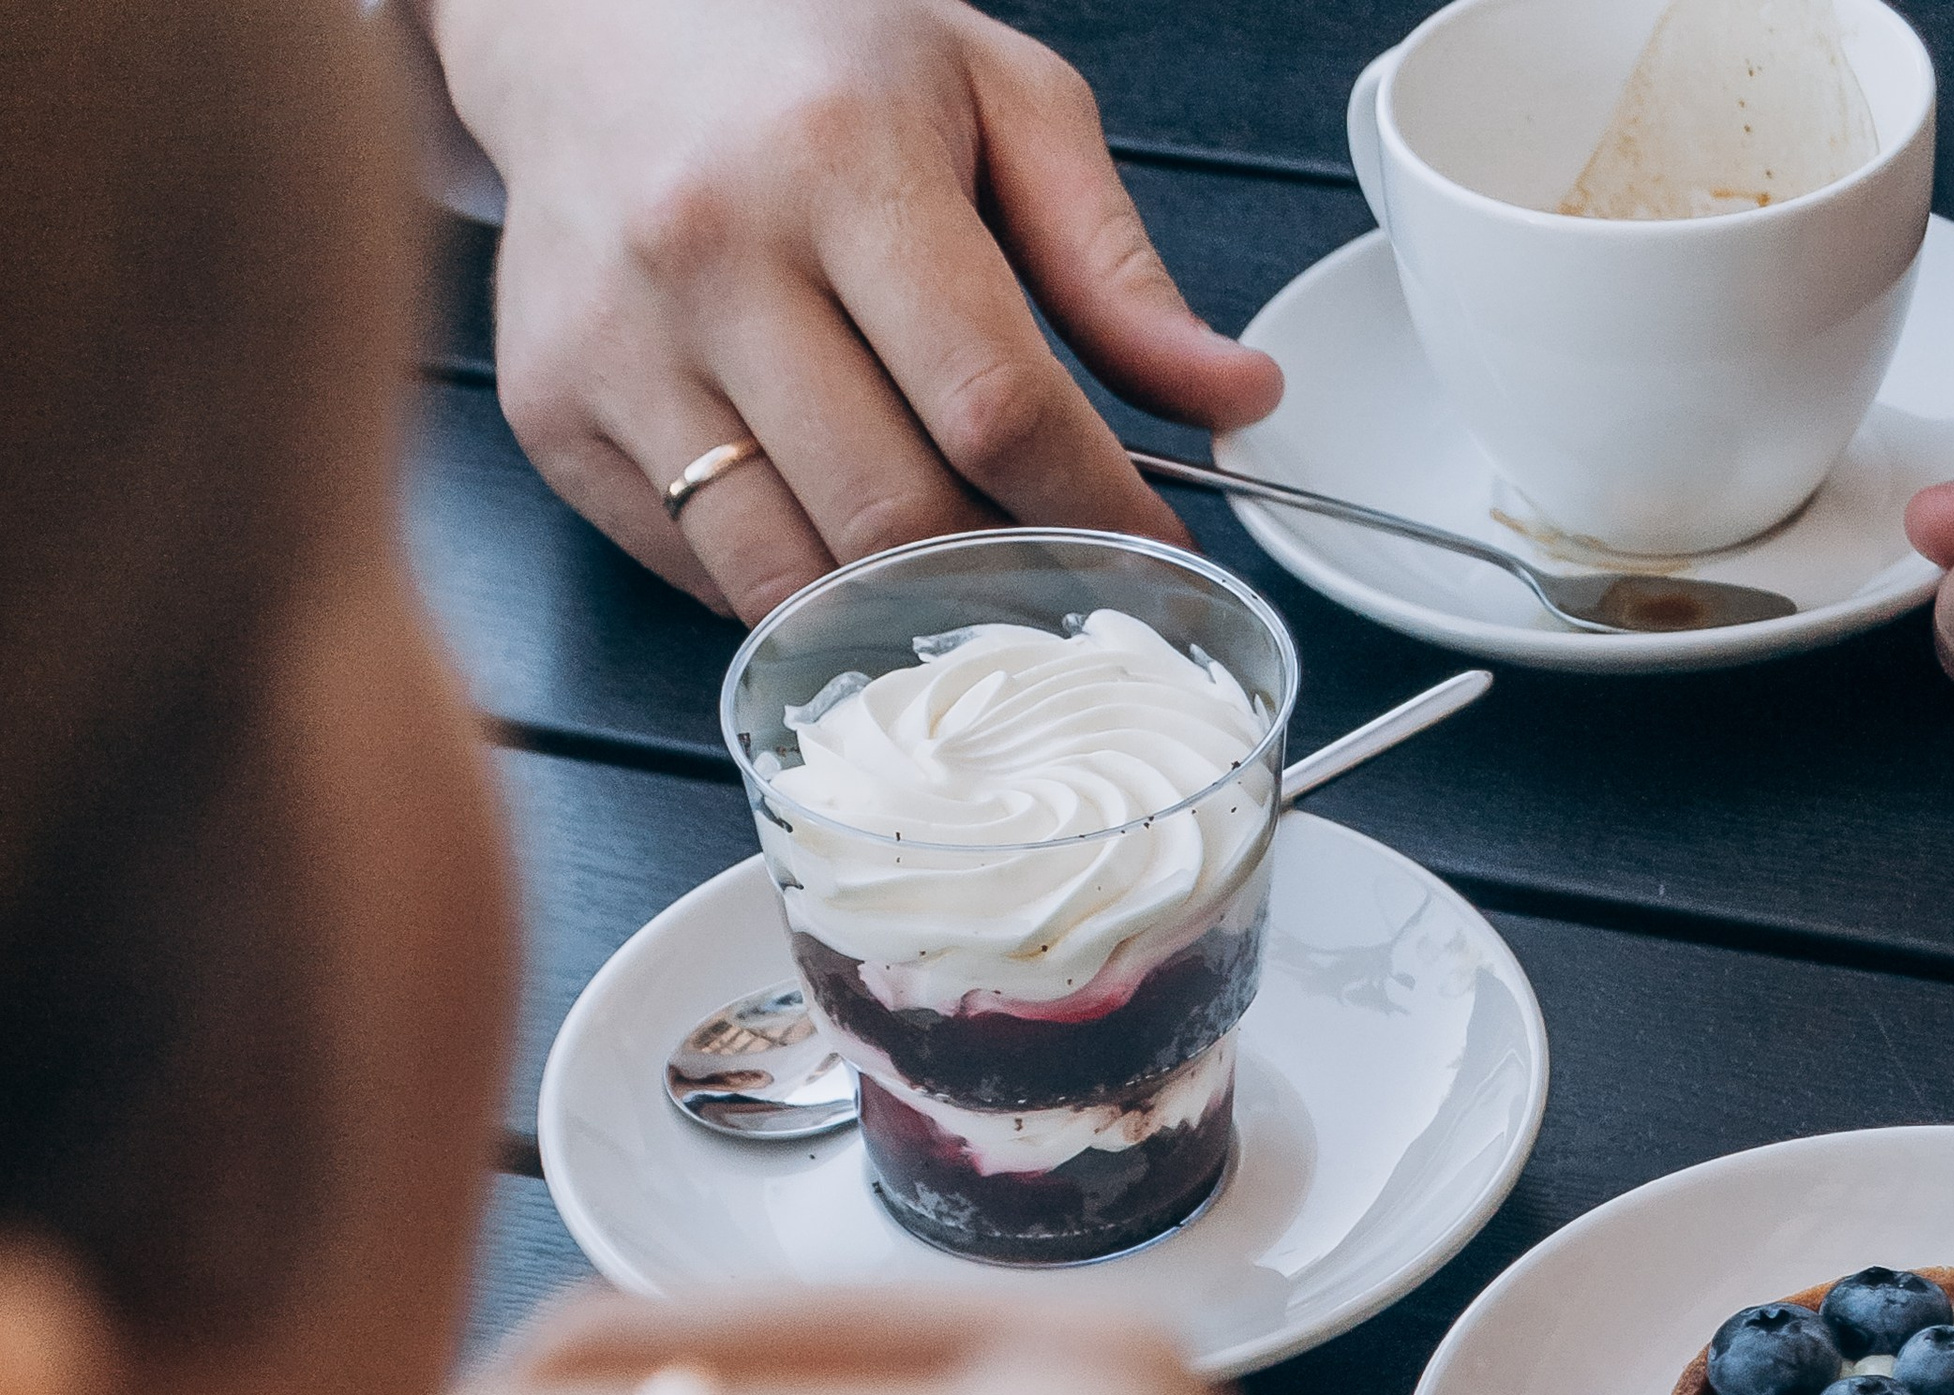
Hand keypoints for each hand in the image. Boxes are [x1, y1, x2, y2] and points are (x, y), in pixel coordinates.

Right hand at [420, 0, 1283, 619]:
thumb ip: (1114, 261)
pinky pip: (705, 575)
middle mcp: (711, 252)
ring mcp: (619, 347)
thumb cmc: (807, 61)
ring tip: (959, 589)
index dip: (1094, 509)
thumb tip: (1235, 397)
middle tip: (1059, 587)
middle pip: (896, 511)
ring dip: (898, 615)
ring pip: (792, 574)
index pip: (996, 403)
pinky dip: (796, 592)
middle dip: (1002, 576)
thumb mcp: (994, 102)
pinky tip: (839, 545)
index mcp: (838, 157)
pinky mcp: (557, 418)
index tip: (1153, 552)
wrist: (588, 27)